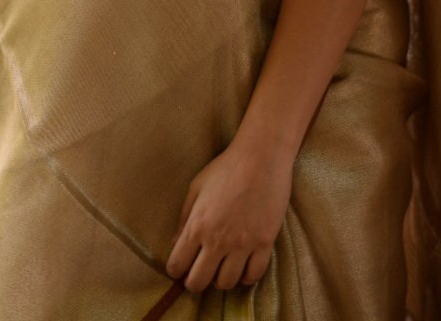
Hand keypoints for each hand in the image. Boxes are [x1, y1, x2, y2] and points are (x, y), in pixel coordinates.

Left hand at [165, 137, 292, 292]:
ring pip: (227, 284)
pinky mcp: (264, 243)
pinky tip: (243, 266)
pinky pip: (254, 276)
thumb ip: (185, 218)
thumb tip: (176, 243)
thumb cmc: (226, 167)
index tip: (181, 268)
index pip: (178, 265)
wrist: (261, 157)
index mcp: (197, 225)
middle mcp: (218, 240)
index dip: (176, 270)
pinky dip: (246, 277)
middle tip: (199, 272)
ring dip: (221, 279)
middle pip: (199, 282)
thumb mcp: (197, 187)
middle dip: (195, 282)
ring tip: (222, 267)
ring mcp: (243, 244)